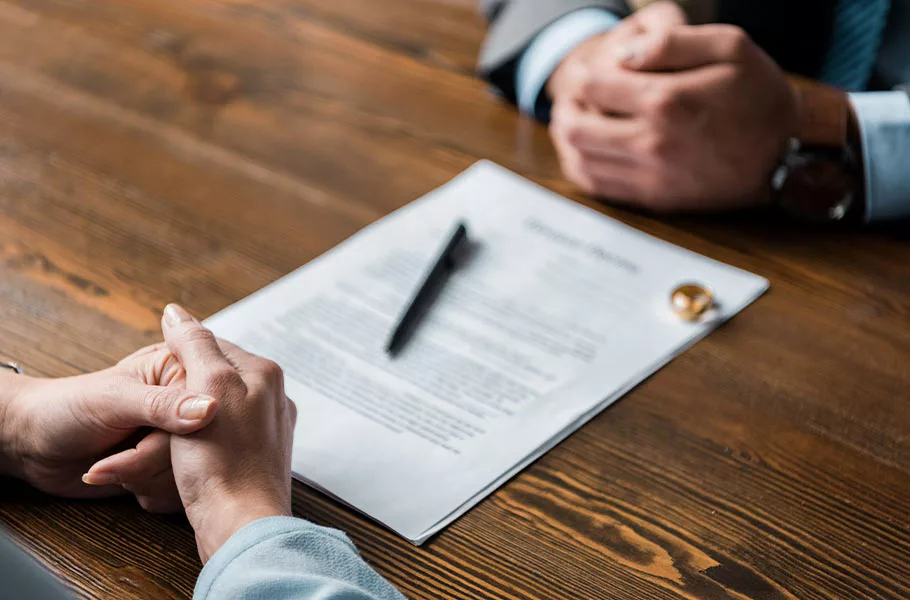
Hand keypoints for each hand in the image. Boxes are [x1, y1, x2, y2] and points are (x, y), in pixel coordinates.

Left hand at [0, 344, 215, 511]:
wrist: (33, 444)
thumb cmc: (65, 408)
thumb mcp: (114, 401)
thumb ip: (163, 405)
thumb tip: (210, 409)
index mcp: (178, 372)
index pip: (208, 407)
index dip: (182, 433)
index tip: (152, 441)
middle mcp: (184, 403)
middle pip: (200, 445)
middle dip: (154, 460)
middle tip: (121, 456)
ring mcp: (176, 438)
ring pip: (193, 472)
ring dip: (148, 479)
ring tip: (115, 466)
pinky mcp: (167, 466)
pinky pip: (180, 490)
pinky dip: (150, 493)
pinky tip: (125, 482)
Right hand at [150, 304, 294, 561]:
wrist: (241, 525)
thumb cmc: (223, 461)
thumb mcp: (207, 386)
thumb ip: (195, 344)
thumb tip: (176, 312)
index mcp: (264, 372)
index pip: (213, 343)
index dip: (177, 355)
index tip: (153, 376)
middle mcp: (273, 397)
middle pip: (214, 376)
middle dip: (181, 390)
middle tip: (154, 413)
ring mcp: (267, 430)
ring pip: (215, 408)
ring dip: (185, 419)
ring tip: (165, 438)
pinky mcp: (256, 459)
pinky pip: (220, 438)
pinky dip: (196, 444)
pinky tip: (184, 458)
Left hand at [549, 5, 798, 210]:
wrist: (788, 155)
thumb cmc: (760, 95)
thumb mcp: (731, 47)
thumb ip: (673, 43)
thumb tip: (624, 54)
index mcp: (668, 100)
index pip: (593, 86)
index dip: (584, 74)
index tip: (591, 72)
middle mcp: (653, 142)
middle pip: (575, 126)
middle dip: (567, 106)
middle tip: (574, 98)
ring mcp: (652, 175)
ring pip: (580, 158)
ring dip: (569, 138)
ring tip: (576, 121)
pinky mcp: (655, 198)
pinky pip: (597, 187)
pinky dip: (582, 166)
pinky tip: (588, 150)